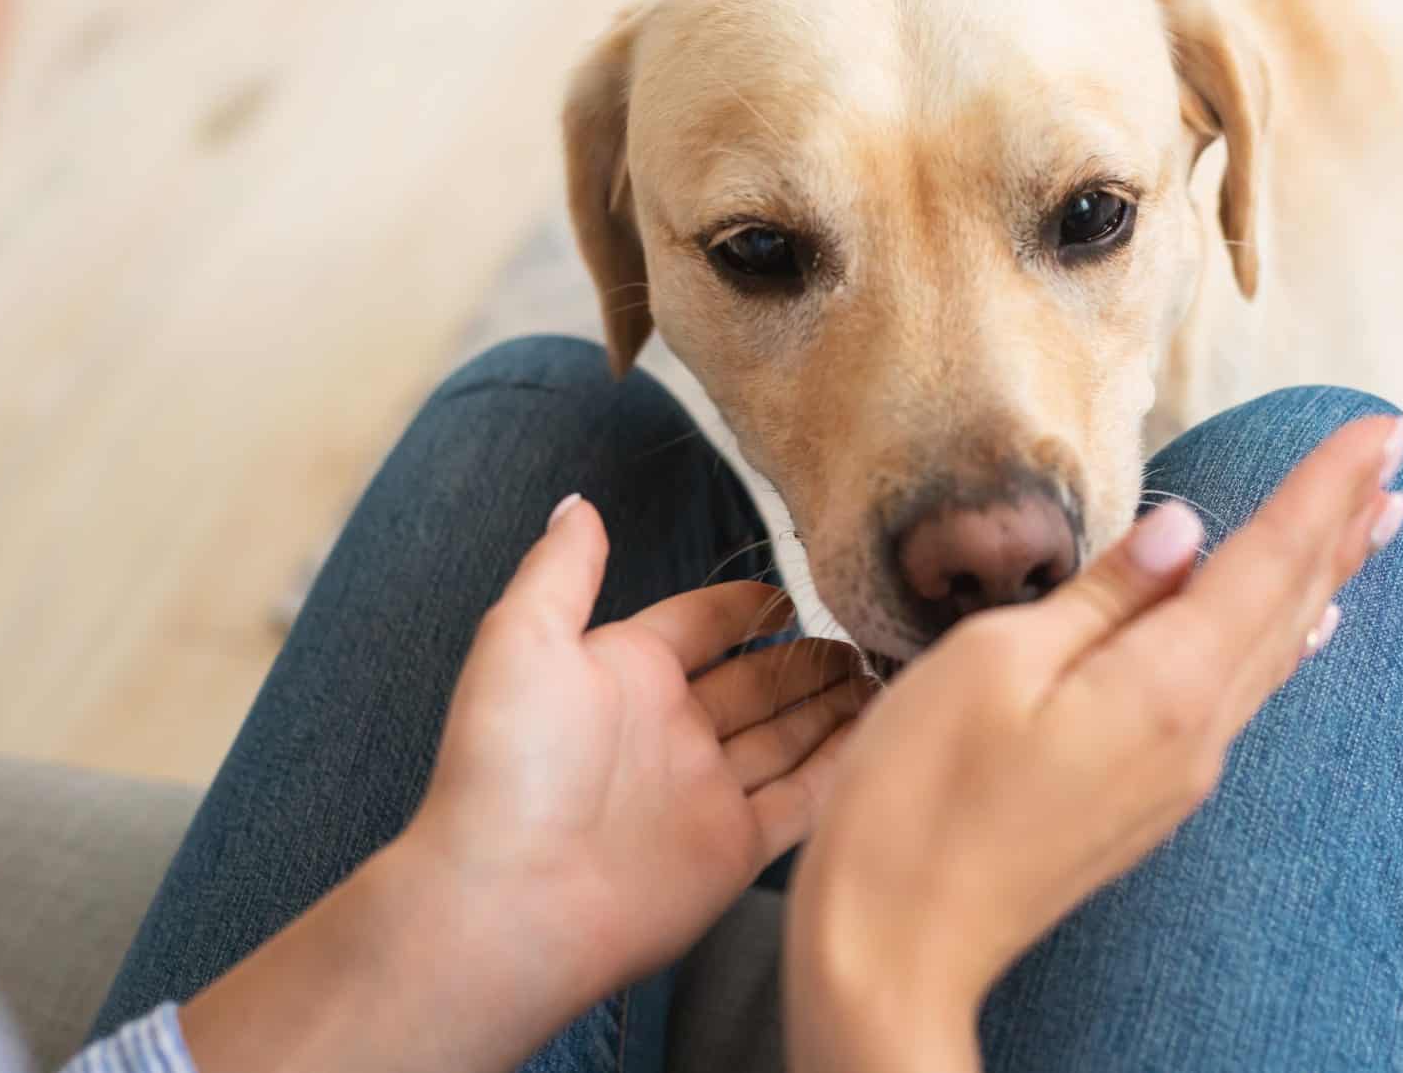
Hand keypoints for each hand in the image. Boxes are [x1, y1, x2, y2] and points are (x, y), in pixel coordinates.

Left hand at [180, 497, 867, 1072]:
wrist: (511, 900)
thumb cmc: (512, 763)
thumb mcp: (523, 638)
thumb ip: (561, 569)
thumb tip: (577, 501)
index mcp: (624, 673)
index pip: (700, 623)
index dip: (747, 605)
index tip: (799, 587)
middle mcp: (669, 729)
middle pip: (756, 681)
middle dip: (809, 657)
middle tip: (869, 632)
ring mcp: (704, 791)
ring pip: (786, 736)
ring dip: (834, 705)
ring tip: (890, 673)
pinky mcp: (734, 849)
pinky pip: (803, 799)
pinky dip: (843, 768)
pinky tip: (886, 735)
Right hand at [785, 417, 1402, 1072]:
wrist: (896, 946)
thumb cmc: (918, 799)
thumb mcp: (994, 663)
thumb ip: (1102, 595)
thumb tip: (1185, 530)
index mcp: (1162, 686)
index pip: (1267, 561)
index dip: (1324, 489)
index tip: (1382, 427)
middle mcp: (1195, 733)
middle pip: (1289, 606)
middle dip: (1343, 523)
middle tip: (1397, 455)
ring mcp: (1178, 775)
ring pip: (1275, 653)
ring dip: (1327, 579)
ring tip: (1373, 526)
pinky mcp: (1148, 799)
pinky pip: (1242, 698)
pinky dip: (1282, 642)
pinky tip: (1302, 632)